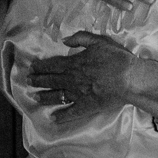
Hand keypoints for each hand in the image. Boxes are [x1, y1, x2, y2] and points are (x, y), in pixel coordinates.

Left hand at [27, 31, 157, 126]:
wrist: (129, 79)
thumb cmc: (115, 58)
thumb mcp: (98, 41)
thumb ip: (80, 39)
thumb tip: (64, 40)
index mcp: (74, 64)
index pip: (53, 65)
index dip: (41, 66)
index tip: (32, 68)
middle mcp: (72, 80)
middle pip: (51, 80)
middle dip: (38, 81)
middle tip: (28, 81)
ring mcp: (79, 94)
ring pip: (57, 96)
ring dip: (45, 97)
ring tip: (35, 98)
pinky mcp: (87, 107)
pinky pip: (72, 112)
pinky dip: (62, 116)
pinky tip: (54, 118)